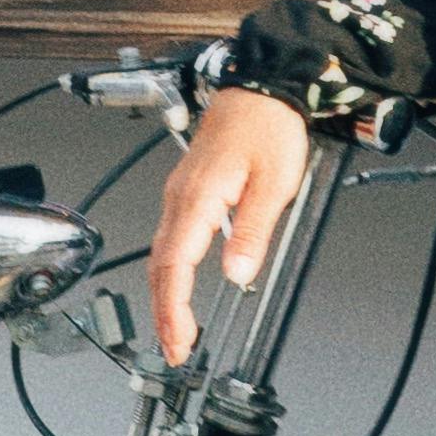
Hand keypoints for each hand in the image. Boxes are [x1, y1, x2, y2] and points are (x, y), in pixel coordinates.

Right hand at [148, 88, 311, 365]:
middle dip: (163, 312)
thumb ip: (252, 231)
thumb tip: (236, 273)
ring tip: (176, 329)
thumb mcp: (275, 183)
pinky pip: (170, 237)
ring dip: (165, 294)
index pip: (175, 266)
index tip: (179, 340)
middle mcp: (180, 197)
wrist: (260, 87)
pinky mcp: (188, 189)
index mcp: (198, 198)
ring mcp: (180, 193)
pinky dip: (171, 270)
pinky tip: (180, 284)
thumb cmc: (270, 127)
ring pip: (162, 254)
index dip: (174, 309)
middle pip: (160, 266)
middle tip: (175, 349)